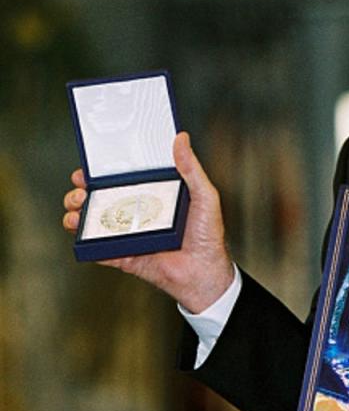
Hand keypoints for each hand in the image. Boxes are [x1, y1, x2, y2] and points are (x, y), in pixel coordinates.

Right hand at [62, 131, 233, 312]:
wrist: (204, 272)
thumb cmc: (208, 234)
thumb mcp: (205, 195)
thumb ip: (191, 168)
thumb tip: (181, 138)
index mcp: (153, 196)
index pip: (122, 180)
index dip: (102, 173)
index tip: (89, 167)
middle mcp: (137, 213)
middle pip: (101, 199)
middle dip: (82, 192)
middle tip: (81, 189)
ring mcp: (128, 235)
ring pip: (93, 222)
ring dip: (77, 214)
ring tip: (77, 209)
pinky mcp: (123, 255)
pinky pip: (97, 249)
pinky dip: (84, 241)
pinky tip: (81, 232)